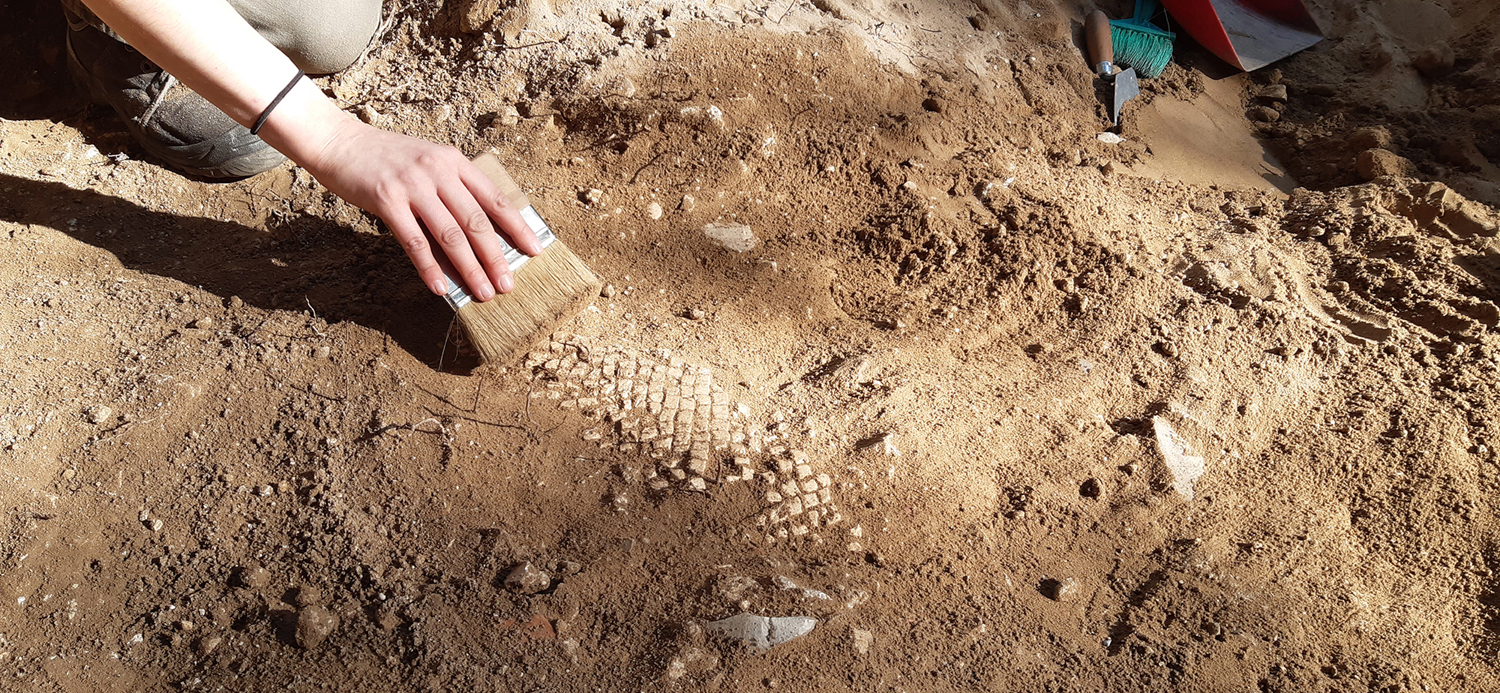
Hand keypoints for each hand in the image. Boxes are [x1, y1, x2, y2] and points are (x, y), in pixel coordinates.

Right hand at [304, 118, 542, 300]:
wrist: (340, 143)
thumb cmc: (387, 159)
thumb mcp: (429, 162)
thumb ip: (453, 190)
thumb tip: (478, 235)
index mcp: (455, 161)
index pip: (496, 199)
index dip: (517, 227)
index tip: (535, 251)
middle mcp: (438, 171)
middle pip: (476, 222)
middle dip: (495, 257)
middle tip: (508, 284)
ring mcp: (413, 185)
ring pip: (450, 235)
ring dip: (469, 268)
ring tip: (483, 292)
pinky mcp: (387, 200)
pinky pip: (414, 241)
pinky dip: (429, 267)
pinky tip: (440, 287)